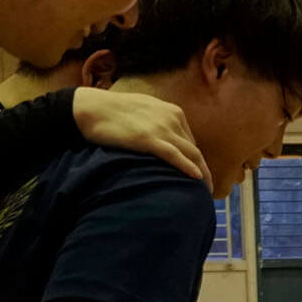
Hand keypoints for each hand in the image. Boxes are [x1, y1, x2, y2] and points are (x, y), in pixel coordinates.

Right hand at [71, 88, 208, 181]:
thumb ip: (158, 123)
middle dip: (204, 170)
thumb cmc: (112, 111)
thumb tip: (162, 140)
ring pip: (190, 154)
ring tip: (206, 192)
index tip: (200, 175)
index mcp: (173, 112)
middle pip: (195, 150)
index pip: (190, 141)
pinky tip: (197, 179)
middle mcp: (172, 118)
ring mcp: (162, 128)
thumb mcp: (144, 111)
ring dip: (202, 174)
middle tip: (209, 190)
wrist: (91, 108)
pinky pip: (175, 156)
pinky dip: (188, 168)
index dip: (196, 160)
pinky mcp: (149, 139)